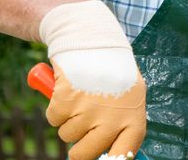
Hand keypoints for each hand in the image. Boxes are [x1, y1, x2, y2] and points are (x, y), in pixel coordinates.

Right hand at [40, 1, 146, 159]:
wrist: (94, 39)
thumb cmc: (112, 73)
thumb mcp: (127, 97)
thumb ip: (121, 125)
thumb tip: (112, 155)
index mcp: (134, 118)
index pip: (123, 155)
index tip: (99, 159)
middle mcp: (114, 118)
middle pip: (86, 154)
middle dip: (78, 146)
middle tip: (82, 127)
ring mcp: (89, 110)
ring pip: (66, 135)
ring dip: (68, 119)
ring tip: (83, 94)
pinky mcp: (67, 100)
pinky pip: (54, 118)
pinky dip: (56, 106)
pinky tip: (70, 87)